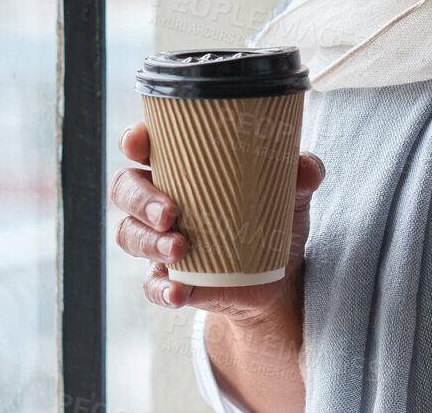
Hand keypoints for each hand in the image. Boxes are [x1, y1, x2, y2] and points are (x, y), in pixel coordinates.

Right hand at [111, 120, 325, 330]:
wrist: (281, 275)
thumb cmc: (274, 214)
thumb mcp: (292, 190)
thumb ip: (301, 172)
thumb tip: (307, 169)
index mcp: (181, 165)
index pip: (143, 144)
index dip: (133, 140)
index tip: (138, 144)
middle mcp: (161, 197)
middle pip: (125, 188)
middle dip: (140, 198)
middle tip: (169, 211)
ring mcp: (159, 239)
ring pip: (130, 234)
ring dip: (148, 242)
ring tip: (179, 248)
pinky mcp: (170, 278)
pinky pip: (151, 284)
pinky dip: (161, 287)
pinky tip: (179, 290)